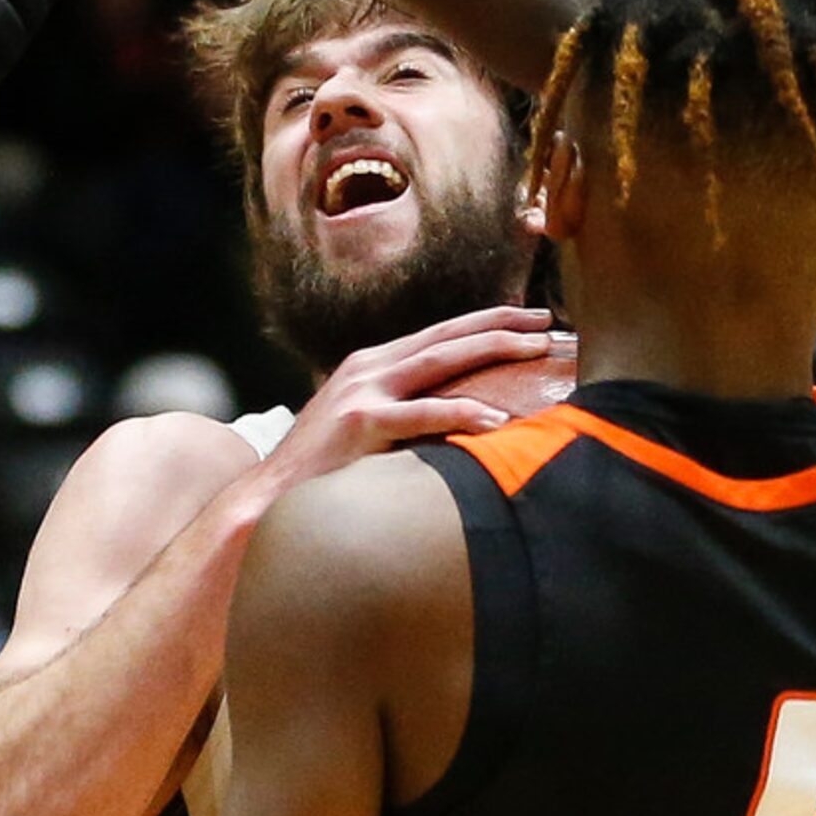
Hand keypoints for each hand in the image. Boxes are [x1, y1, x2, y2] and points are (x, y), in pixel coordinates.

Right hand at [259, 304, 554, 493]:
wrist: (269, 496)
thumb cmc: (322, 469)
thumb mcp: (362, 425)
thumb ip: (401, 410)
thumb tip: (456, 418)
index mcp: (371, 365)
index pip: (439, 334)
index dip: (485, 322)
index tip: (527, 319)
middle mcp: (369, 368)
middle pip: (446, 336)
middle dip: (500, 324)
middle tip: (546, 322)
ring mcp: (363, 393)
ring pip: (440, 360)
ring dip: (493, 349)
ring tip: (536, 349)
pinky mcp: (361, 424)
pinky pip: (422, 414)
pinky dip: (461, 413)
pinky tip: (496, 420)